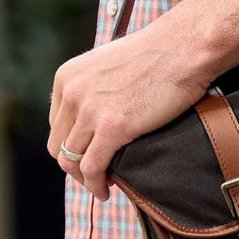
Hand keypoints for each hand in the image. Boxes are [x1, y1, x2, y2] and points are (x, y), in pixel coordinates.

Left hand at [48, 23, 211, 199]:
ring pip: (71, 161)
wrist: (183, 48)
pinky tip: (106, 191)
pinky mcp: (112, 127)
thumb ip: (97, 86)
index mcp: (67, 77)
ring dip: (85, 179)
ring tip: (101, 186)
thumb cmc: (158, 52)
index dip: (70, 144)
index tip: (87, 153)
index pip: (56, 124)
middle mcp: (72, 93)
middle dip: (74, 164)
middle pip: (59, 146)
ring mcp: (90, 111)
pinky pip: (92, 167)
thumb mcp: (110, 63)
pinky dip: (96, 185)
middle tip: (95, 174)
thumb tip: (101, 109)